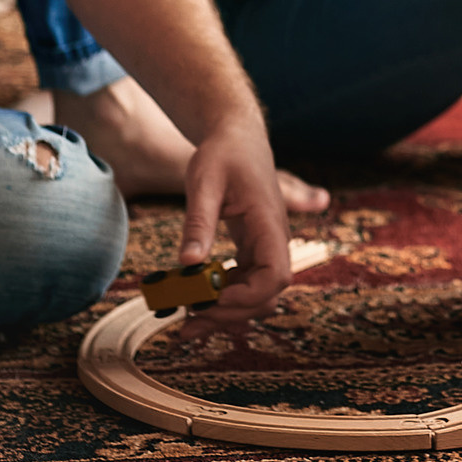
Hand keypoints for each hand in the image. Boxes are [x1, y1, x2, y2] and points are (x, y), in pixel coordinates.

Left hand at [181, 121, 293, 317]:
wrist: (236, 137)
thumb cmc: (223, 154)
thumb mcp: (205, 182)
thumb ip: (199, 222)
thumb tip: (188, 263)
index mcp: (269, 223)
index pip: (275, 276)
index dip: (246, 296)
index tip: (210, 299)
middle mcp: (273, 241)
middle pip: (266, 295)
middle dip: (230, 315)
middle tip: (187, 324)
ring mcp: (264, 248)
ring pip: (255, 295)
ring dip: (224, 313)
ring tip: (186, 324)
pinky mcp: (252, 250)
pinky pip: (243, 284)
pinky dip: (222, 298)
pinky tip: (195, 301)